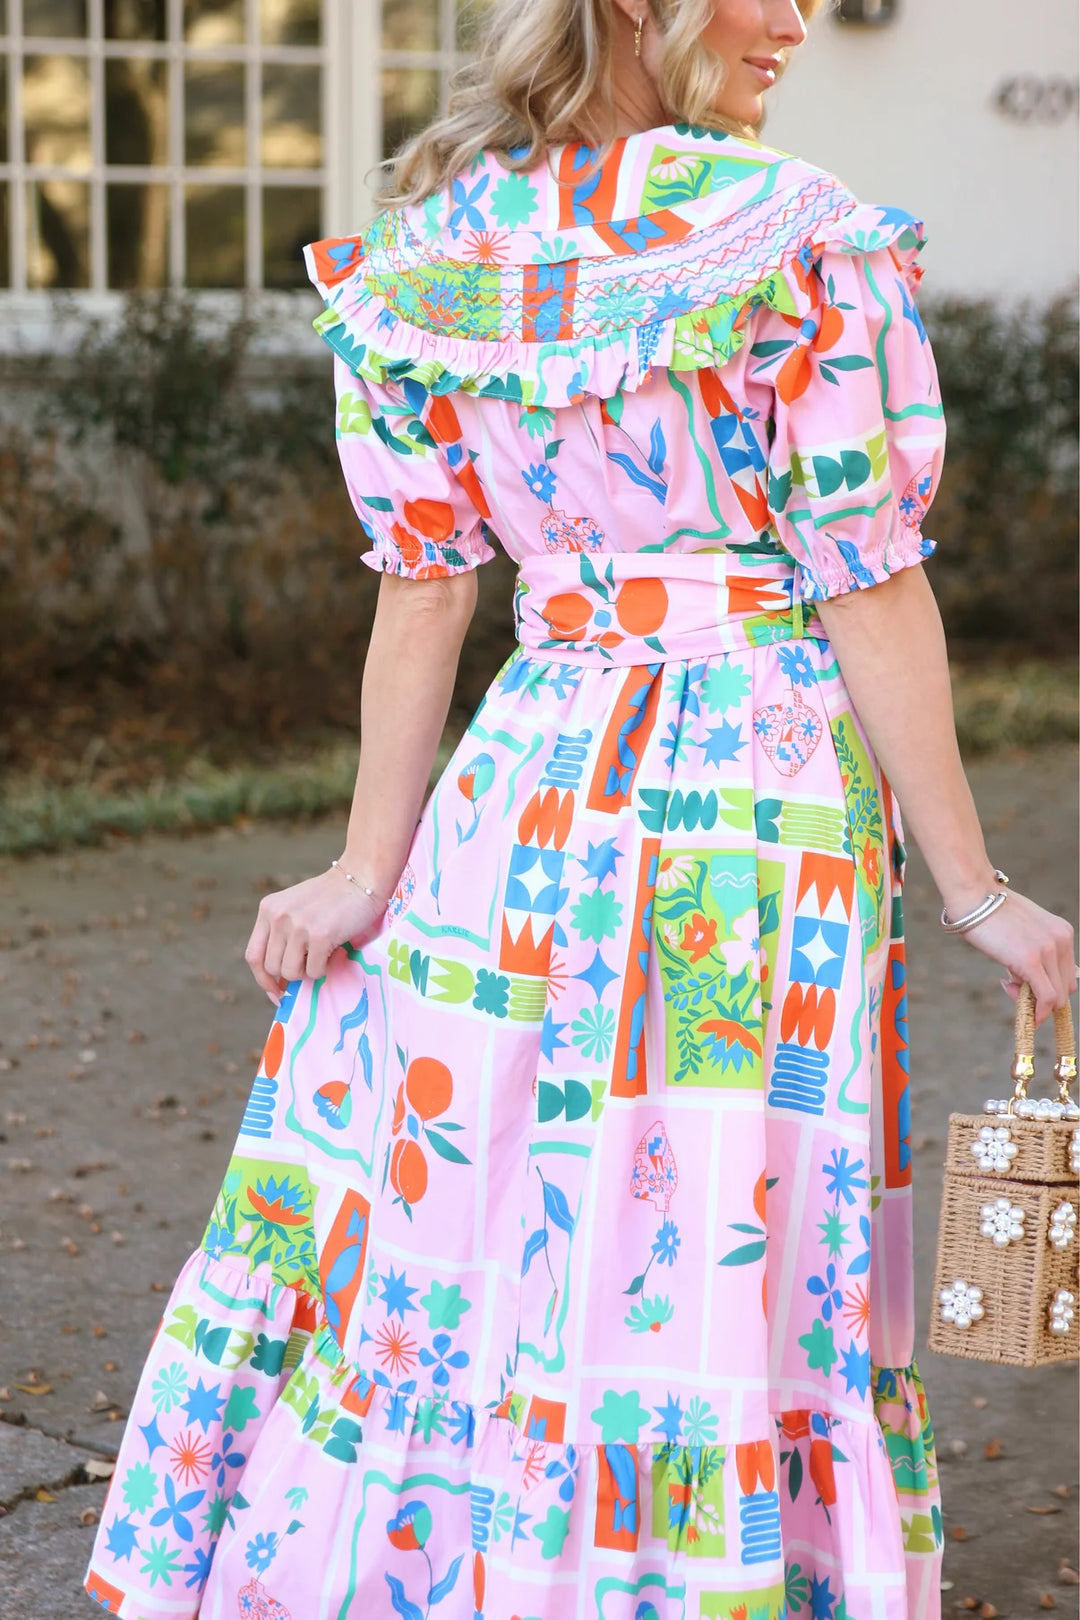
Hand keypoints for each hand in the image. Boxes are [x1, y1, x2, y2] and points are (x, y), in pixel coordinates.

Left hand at [244, 867, 384, 1001]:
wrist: (363, 877)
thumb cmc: (333, 897)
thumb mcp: (296, 908)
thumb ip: (282, 934)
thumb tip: (277, 981)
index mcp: (268, 909)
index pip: (253, 955)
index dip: (263, 979)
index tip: (275, 991)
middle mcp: (278, 916)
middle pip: (272, 968)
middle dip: (291, 974)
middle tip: (310, 965)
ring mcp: (298, 925)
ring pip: (291, 973)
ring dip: (307, 972)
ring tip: (321, 955)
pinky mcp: (320, 935)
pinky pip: (314, 971)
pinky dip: (324, 969)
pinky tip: (333, 952)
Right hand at [958, 888, 1076, 1025]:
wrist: (974, 894)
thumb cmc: (990, 910)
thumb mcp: (1023, 929)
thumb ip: (1035, 950)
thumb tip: (1031, 982)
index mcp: (1062, 932)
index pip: (1067, 973)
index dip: (1049, 986)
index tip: (1027, 987)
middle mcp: (1062, 941)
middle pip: (1066, 987)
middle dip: (1042, 997)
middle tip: (1013, 987)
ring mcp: (1048, 951)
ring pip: (1057, 996)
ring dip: (1035, 1003)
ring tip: (1008, 984)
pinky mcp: (1031, 960)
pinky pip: (1045, 997)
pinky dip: (1038, 1012)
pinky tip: (1026, 1013)